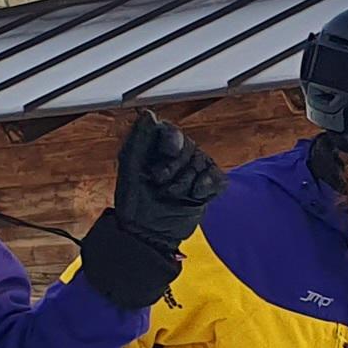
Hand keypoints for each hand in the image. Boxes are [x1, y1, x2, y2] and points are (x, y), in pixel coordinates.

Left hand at [112, 114, 224, 246]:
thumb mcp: (130, 167)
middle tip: (160, 182)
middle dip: (174, 168)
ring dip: (185, 182)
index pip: (172, 131)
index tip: (166, 153)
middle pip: (188, 147)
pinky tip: (193, 195)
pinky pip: (217, 177)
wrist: (149, 233)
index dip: (171, 142)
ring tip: (171, 195)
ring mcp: (195, 169)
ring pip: (202, 162)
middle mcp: (178, 154)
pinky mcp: (208, 186)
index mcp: (157, 146)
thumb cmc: (134, 201)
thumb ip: (139, 138)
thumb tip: (149, 114)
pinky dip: (206, 186)